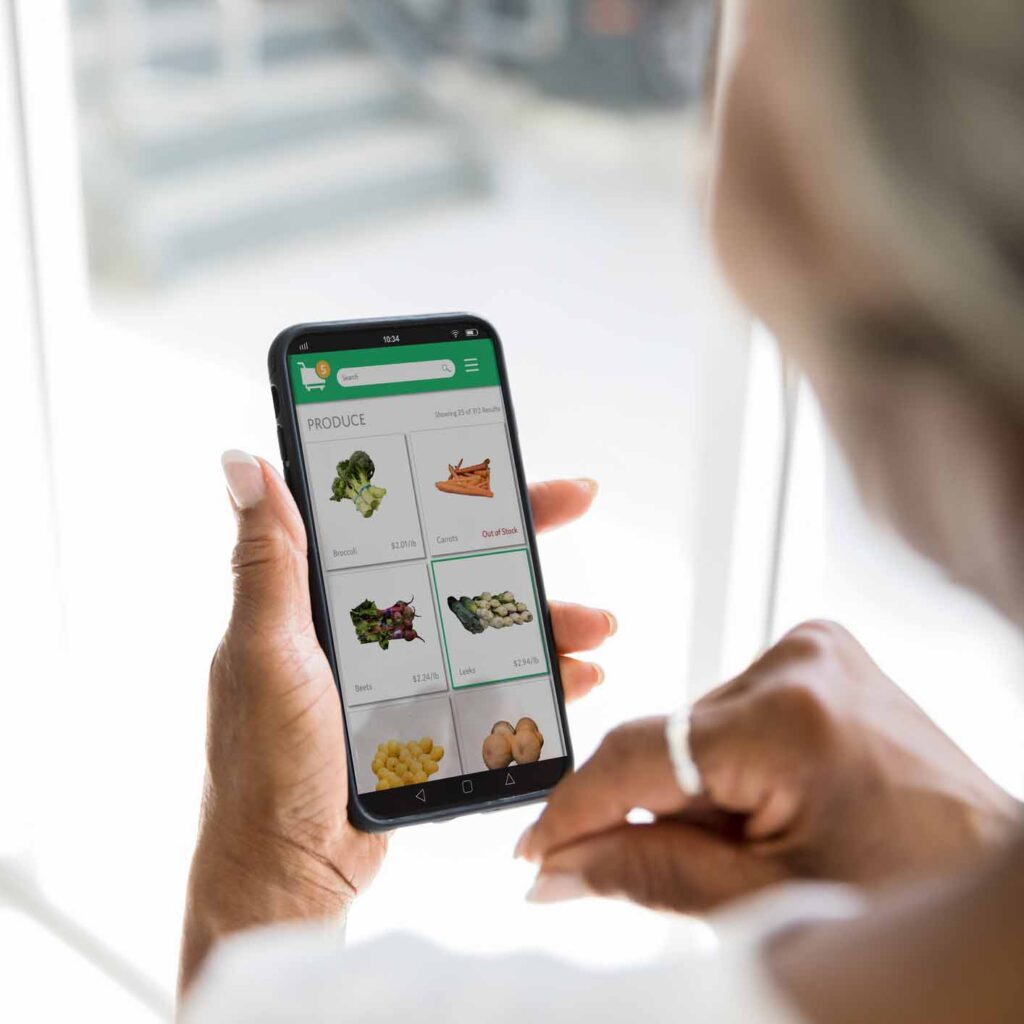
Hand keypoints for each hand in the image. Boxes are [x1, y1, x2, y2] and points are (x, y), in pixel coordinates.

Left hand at [179, 454, 615, 991]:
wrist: (292, 869)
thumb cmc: (265, 761)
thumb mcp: (264, 650)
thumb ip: (266, 561)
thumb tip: (244, 462)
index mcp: (326, 594)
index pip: (396, 517)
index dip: (444, 483)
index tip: (493, 455)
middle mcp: (370, 621)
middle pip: (456, 559)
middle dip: (519, 531)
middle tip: (574, 501)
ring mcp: (405, 669)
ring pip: (489, 623)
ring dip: (547, 614)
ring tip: (596, 624)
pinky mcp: (432, 714)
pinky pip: (496, 682)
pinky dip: (540, 676)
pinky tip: (577, 677)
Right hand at [517, 620, 1018, 909]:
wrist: (991, 876)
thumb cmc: (902, 898)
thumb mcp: (763, 901)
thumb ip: (647, 875)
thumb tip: (558, 869)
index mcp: (790, 719)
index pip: (639, 755)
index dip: (575, 808)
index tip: (533, 853)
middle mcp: (799, 659)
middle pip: (667, 741)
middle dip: (655, 811)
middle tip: (688, 871)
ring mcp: (813, 648)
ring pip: (694, 727)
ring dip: (696, 790)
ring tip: (758, 841)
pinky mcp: (819, 652)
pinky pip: (731, 711)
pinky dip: (726, 764)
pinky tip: (771, 802)